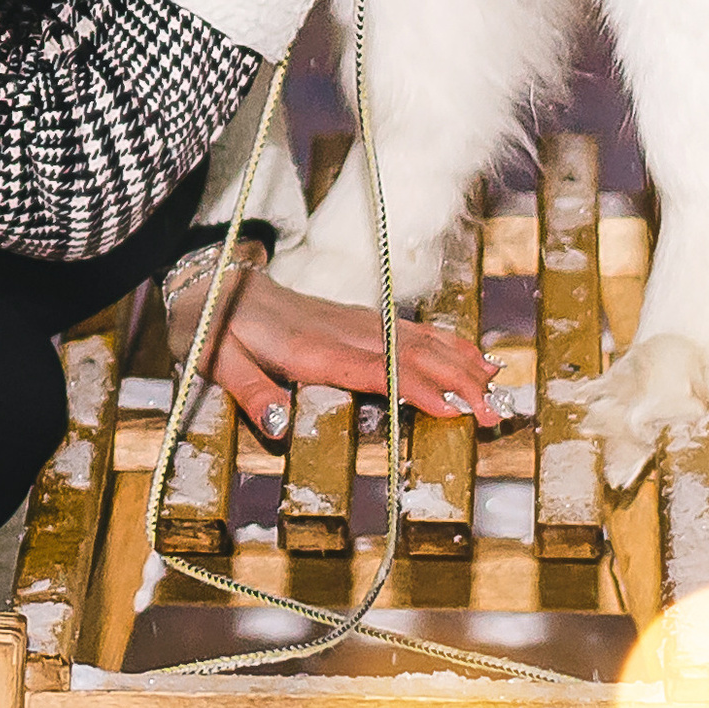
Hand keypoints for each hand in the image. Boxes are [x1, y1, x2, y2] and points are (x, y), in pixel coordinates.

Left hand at [207, 264, 500, 446]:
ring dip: (459, 361)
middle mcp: (341, 331)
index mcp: (310, 349)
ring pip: (417, 339)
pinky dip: (445, 343)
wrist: (211, 280)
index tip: (454, 409)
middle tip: (494, 411)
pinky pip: (409, 331)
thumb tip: (280, 427)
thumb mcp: (215, 361)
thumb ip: (250, 391)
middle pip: (410, 355)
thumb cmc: (210, 326)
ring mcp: (352, 322)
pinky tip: (471, 354)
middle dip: (456, 381)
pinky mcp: (355, 320)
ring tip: (498, 384)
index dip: (417, 389)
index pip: (375, 370)